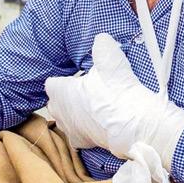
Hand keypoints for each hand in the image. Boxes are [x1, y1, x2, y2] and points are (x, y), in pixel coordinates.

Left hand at [48, 34, 183, 164]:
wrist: (132, 125)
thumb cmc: (116, 92)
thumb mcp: (110, 59)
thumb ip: (102, 46)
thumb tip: (102, 39)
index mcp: (59, 91)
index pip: (51, 83)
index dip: (62, 80)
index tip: (73, 79)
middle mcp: (58, 111)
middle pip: (55, 102)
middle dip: (65, 98)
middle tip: (83, 92)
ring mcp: (68, 129)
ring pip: (64, 120)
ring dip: (73, 114)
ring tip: (91, 108)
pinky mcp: (81, 143)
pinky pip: (77, 135)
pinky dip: (84, 130)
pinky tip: (97, 124)